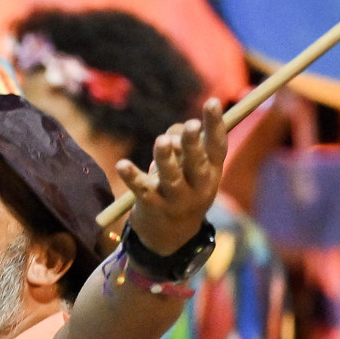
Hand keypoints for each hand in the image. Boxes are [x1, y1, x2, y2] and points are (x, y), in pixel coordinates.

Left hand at [122, 100, 226, 254]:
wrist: (171, 237)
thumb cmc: (183, 189)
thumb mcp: (191, 171)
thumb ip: (184, 146)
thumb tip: (175, 132)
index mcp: (212, 175)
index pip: (217, 148)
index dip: (216, 126)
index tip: (212, 102)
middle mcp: (197, 188)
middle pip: (197, 165)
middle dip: (193, 145)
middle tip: (190, 125)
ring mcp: (175, 200)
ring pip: (171, 177)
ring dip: (166, 159)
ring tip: (162, 141)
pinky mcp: (152, 206)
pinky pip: (141, 189)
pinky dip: (131, 176)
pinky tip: (122, 164)